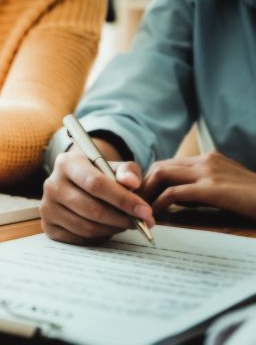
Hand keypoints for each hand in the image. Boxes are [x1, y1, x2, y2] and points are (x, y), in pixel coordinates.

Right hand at [40, 144, 154, 244]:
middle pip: (91, 208)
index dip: (123, 200)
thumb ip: (128, 172)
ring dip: (112, 229)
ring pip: (86, 227)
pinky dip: (98, 237)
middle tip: (140, 223)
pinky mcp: (48, 225)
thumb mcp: (114, 167)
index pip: (96, 184)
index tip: (145, 211)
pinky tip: (108, 229)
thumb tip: (132, 183)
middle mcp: (52, 184)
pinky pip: (78, 238)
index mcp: (67, 163)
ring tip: (125, 224)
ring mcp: (47, 207)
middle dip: (121, 219)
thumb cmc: (98, 174)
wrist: (74, 182)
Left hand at [139, 152, 255, 219]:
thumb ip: (198, 191)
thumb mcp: (222, 191)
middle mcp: (205, 160)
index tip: (139, 197)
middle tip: (132, 205)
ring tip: (138, 211)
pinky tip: (154, 217)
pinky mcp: (212, 188)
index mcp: (208, 159)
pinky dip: (159, 204)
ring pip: (162, 175)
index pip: (168, 164)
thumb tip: (172, 200)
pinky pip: (174, 194)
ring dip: (145, 193)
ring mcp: (208, 172)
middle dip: (142, 186)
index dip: (149, 180)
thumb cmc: (252, 201)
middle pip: (159, 167)